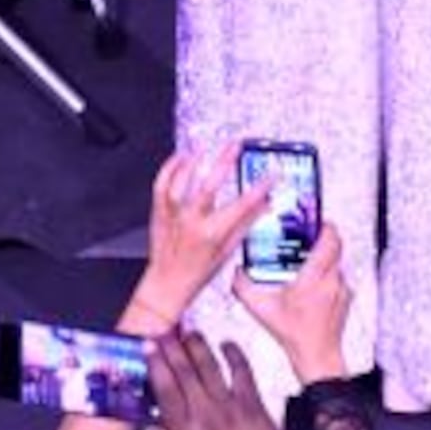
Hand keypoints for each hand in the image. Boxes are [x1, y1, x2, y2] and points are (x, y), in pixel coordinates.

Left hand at [122, 146, 269, 330]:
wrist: (166, 284)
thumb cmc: (197, 272)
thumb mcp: (227, 251)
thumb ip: (246, 224)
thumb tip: (264, 206)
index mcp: (212, 233)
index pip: (242, 204)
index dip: (260, 188)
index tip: (270, 175)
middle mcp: (192, 222)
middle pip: (210, 184)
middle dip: (225, 161)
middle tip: (235, 146)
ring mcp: (174, 215)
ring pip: (181, 181)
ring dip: (193, 162)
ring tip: (204, 149)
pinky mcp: (159, 212)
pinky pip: (161, 185)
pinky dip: (169, 169)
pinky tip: (179, 158)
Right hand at [150, 332, 300, 429]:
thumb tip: (150, 425)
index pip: (165, 391)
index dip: (156, 365)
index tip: (149, 345)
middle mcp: (205, 417)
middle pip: (185, 374)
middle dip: (173, 348)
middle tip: (165, 329)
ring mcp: (232, 409)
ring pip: (211, 368)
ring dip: (198, 346)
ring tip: (189, 329)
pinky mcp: (255, 406)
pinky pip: (243, 373)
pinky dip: (234, 355)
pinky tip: (227, 342)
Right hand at [233, 221, 352, 386]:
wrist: (316, 356)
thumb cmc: (294, 335)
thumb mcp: (262, 310)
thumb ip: (244, 288)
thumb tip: (236, 273)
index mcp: (314, 277)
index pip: (329, 240)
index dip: (325, 226)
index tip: (316, 220)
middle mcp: (332, 280)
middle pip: (336, 247)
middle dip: (324, 238)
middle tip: (310, 234)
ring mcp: (341, 289)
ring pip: (337, 263)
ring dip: (325, 258)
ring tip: (308, 260)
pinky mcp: (345, 299)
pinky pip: (338, 278)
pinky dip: (328, 275)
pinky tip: (313, 284)